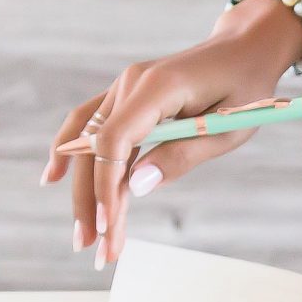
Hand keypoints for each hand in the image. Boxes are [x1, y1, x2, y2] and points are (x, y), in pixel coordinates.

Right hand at [42, 2, 301, 266]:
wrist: (245, 50)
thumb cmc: (246, 88)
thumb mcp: (227, 129)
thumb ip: (181, 156)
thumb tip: (136, 187)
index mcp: (157, 87)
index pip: (114, 141)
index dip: (106, 185)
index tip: (107, 226)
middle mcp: (131, 84)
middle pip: (94, 147)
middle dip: (91, 201)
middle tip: (93, 250)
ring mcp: (124, 89)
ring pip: (89, 142)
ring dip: (84, 190)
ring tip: (84, 237)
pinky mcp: (126, 98)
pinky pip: (90, 126)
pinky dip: (73, 155)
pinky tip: (55, 180)